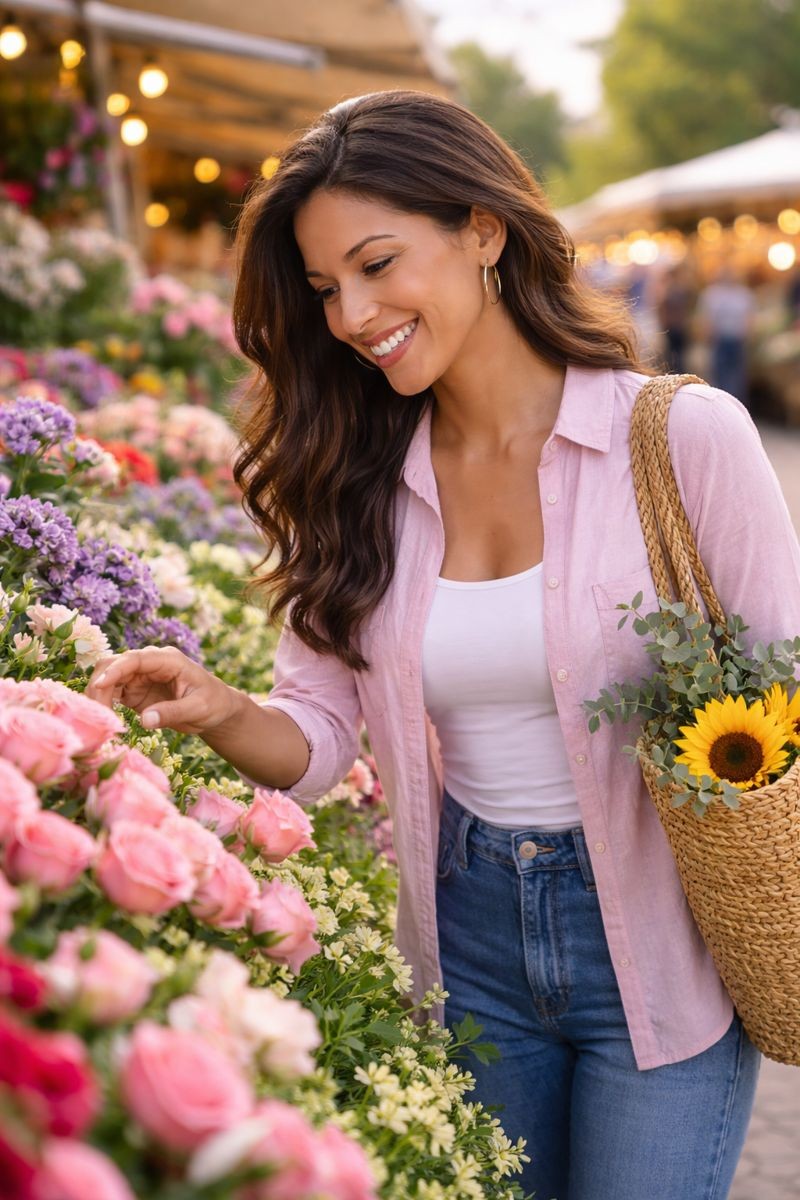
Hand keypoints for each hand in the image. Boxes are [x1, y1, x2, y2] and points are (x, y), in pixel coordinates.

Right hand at [85, 646, 240, 734]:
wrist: (217, 710)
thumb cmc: (213, 703)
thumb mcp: (198, 708)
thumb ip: (173, 712)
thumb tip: (144, 720)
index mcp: (167, 660)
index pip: (135, 659)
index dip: (115, 670)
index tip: (99, 685)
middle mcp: (150, 664)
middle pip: (113, 665)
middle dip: (100, 684)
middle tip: (96, 713)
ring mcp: (139, 677)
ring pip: (107, 679)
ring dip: (98, 696)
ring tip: (98, 721)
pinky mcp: (134, 692)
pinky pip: (111, 693)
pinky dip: (103, 704)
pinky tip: (102, 720)